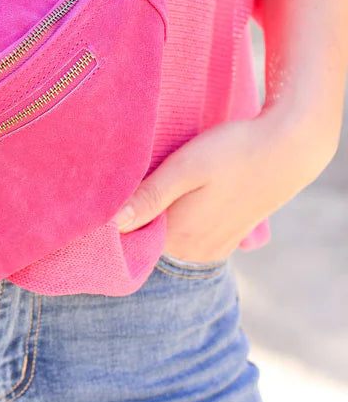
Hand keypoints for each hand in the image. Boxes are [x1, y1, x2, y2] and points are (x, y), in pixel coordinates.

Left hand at [113, 106, 339, 263]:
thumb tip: (111, 225)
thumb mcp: (185, 167)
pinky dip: (186, 215)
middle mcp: (193, 253)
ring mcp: (213, 249)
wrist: (289, 148)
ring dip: (165, 211)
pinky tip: (194, 190)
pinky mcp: (228, 239)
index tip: (122, 182)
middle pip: (149, 234)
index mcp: (178, 238)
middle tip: (148, 172)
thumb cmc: (234, 151)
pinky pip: (192, 232)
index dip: (120, 208)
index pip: (129, 233)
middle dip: (142, 209)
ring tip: (174, 178)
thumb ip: (149, 197)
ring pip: (170, 232)